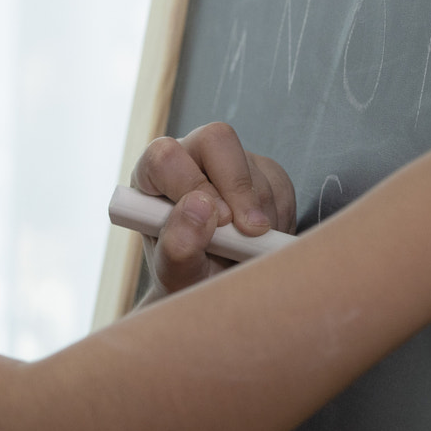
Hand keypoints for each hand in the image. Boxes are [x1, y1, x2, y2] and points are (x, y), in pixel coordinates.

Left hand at [131, 122, 295, 301]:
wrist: (216, 291)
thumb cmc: (187, 280)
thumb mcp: (177, 277)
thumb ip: (178, 247)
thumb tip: (198, 206)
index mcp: (152, 176)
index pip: (165, 156)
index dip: (193, 185)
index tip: (219, 223)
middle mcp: (187, 159)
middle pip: (216, 139)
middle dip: (238, 188)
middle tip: (250, 231)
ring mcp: (224, 162)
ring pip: (253, 167)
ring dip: (260, 214)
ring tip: (247, 249)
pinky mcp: (259, 170)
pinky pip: (279, 182)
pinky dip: (278, 216)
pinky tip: (261, 239)